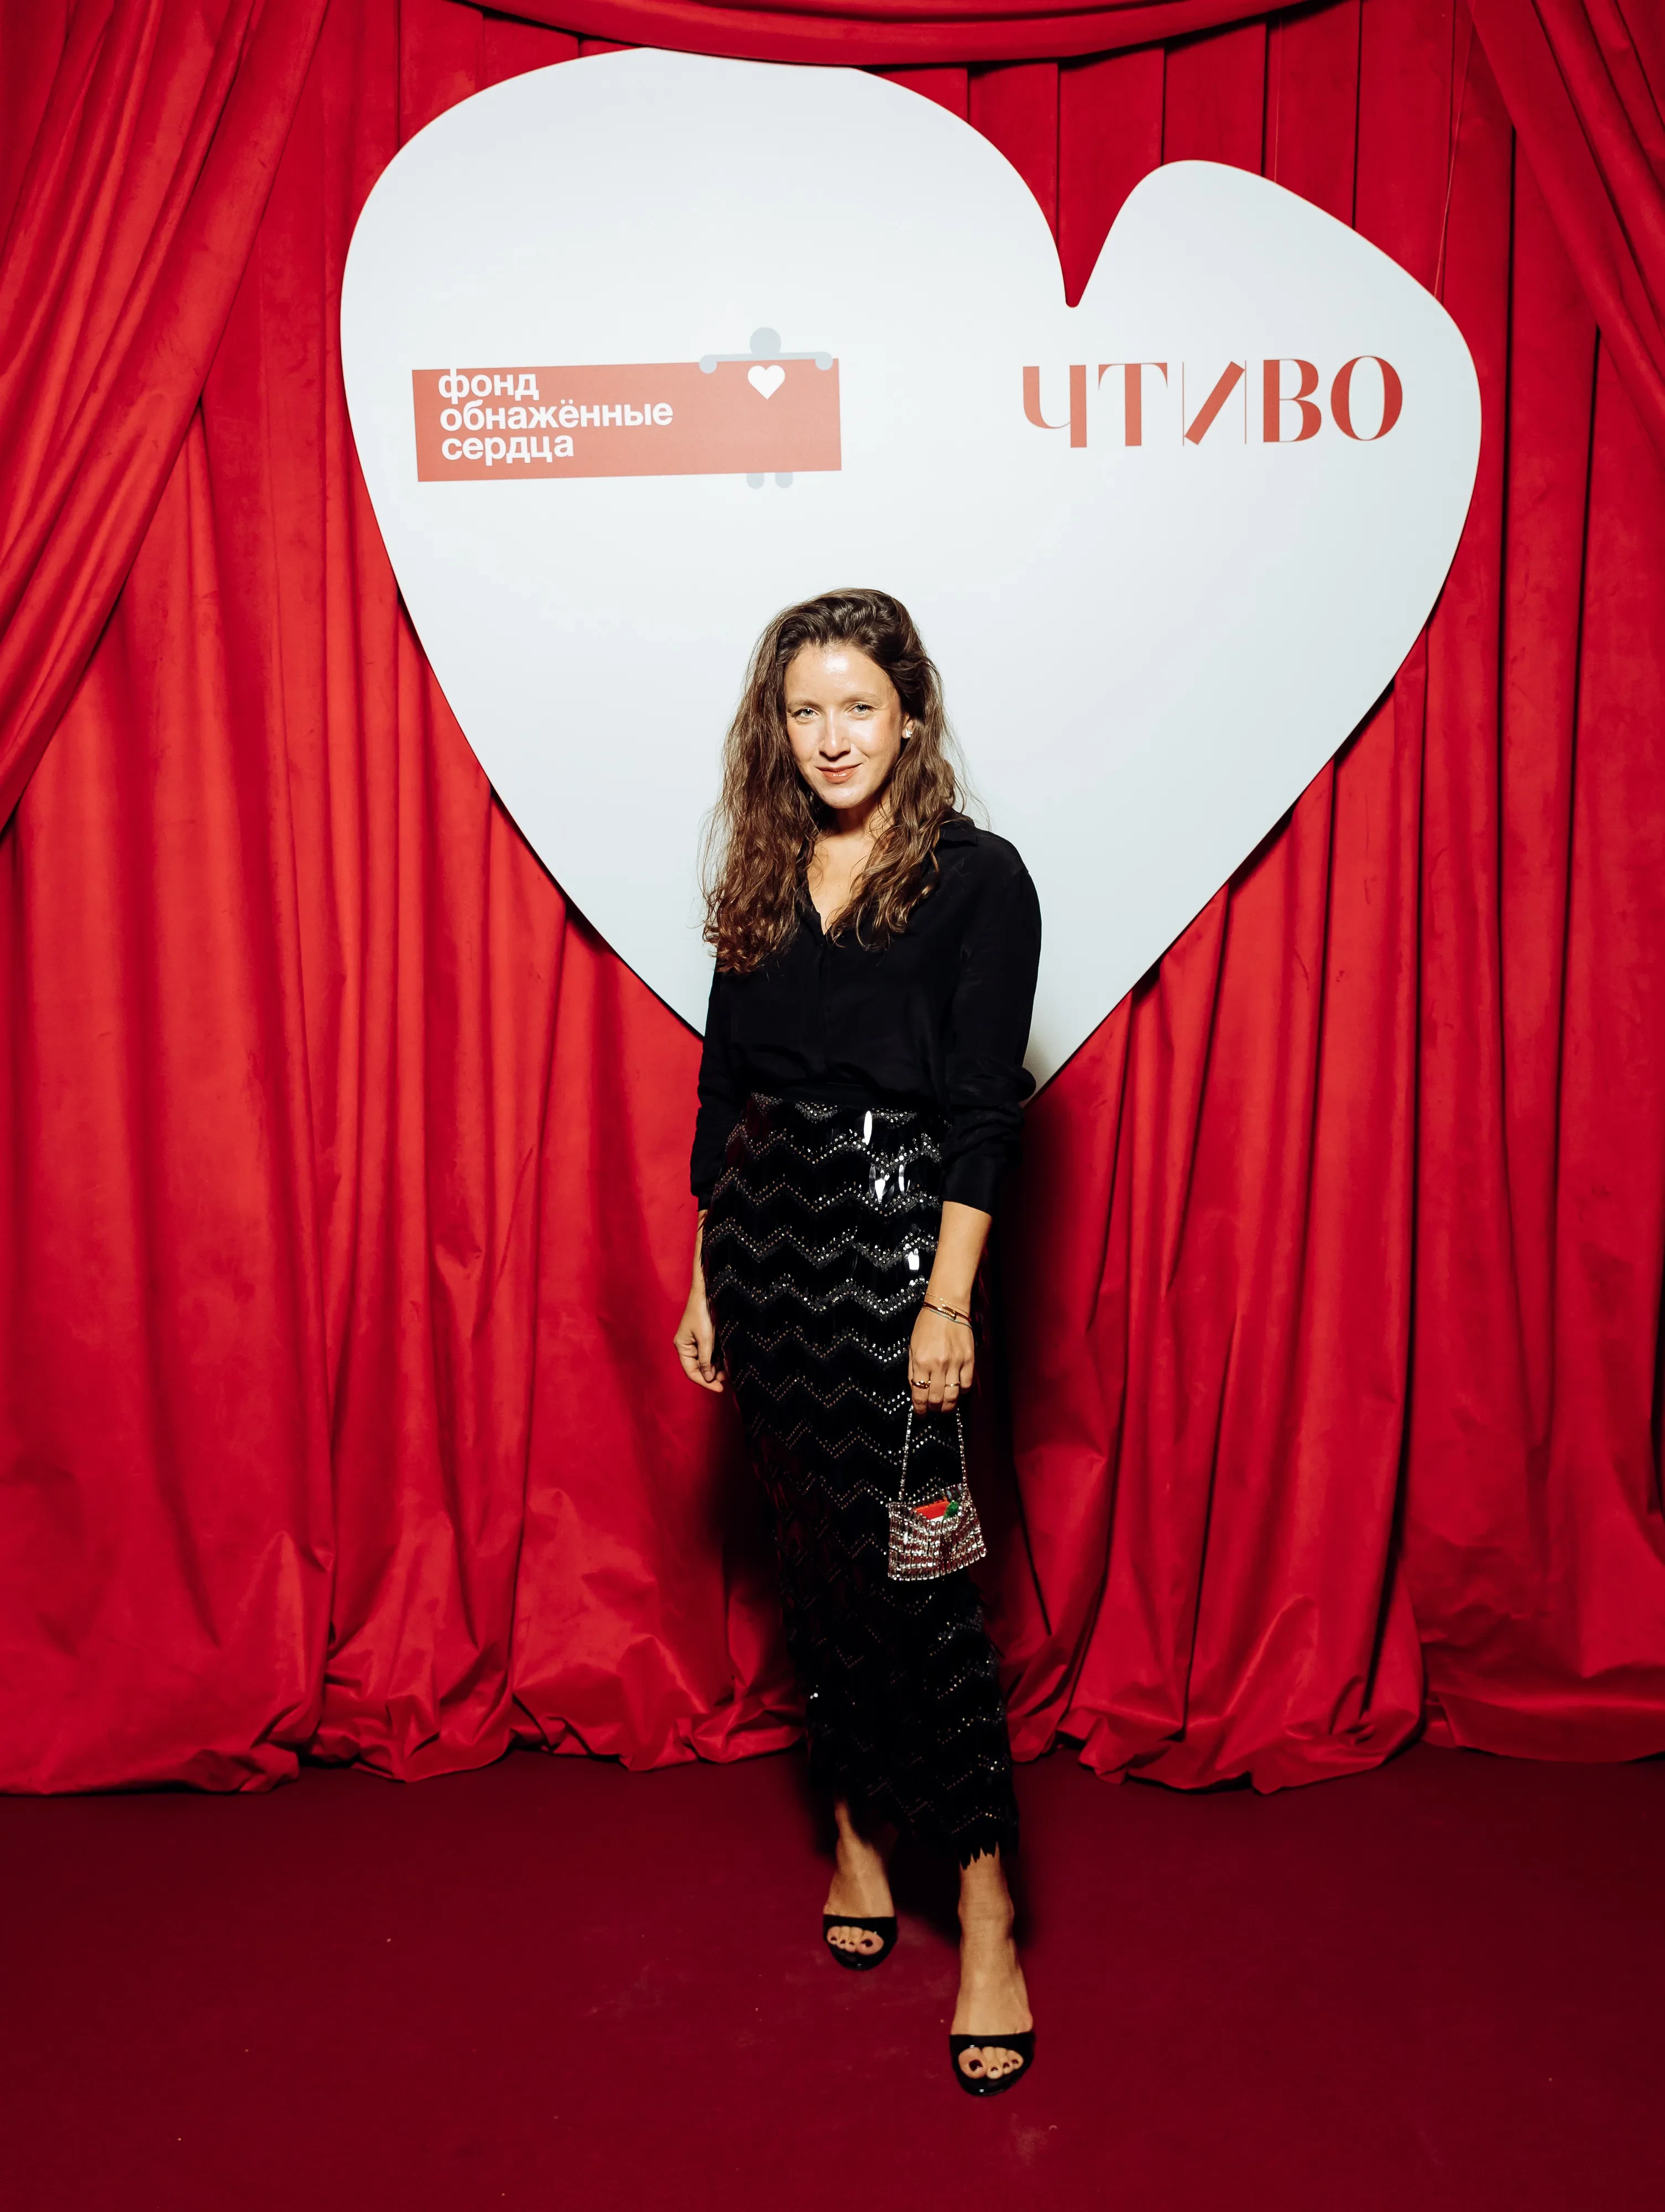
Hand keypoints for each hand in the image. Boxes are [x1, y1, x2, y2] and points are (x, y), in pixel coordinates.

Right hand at [674, 1268, 723, 1391]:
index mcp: (682, 1347)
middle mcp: (687, 1346)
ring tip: (729, 1372)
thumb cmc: (703, 1314)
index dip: (705, 1382)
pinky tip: (727, 1362)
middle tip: (726, 1381)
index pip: (691, 1371)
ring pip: (706, 1361)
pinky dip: (718, 1359)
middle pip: (698, 1368)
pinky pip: (710, 1353)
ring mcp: (695, 1342)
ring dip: (716, 1368)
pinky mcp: (704, 1337)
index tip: (719, 1389)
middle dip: (712, 1375)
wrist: (706, 1293)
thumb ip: (705, 1360)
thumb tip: (708, 1378)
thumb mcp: (705, 1339)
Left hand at [907, 1303, 973, 1413]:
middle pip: (936, 1399)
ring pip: (953, 1396)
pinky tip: (957, 1391)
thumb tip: (916, 1390)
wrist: (946, 1306)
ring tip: (944, 1406)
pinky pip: (967, 1385)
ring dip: (947, 1405)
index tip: (920, 1413)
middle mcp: (938, 1365)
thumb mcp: (912, 1347)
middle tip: (932, 1410)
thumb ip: (913, 1370)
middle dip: (933, 1409)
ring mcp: (955, 1363)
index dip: (920, 1409)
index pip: (919, 1394)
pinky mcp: (969, 1360)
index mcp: (920, 1361)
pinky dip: (962, 1392)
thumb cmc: (926, 1325)